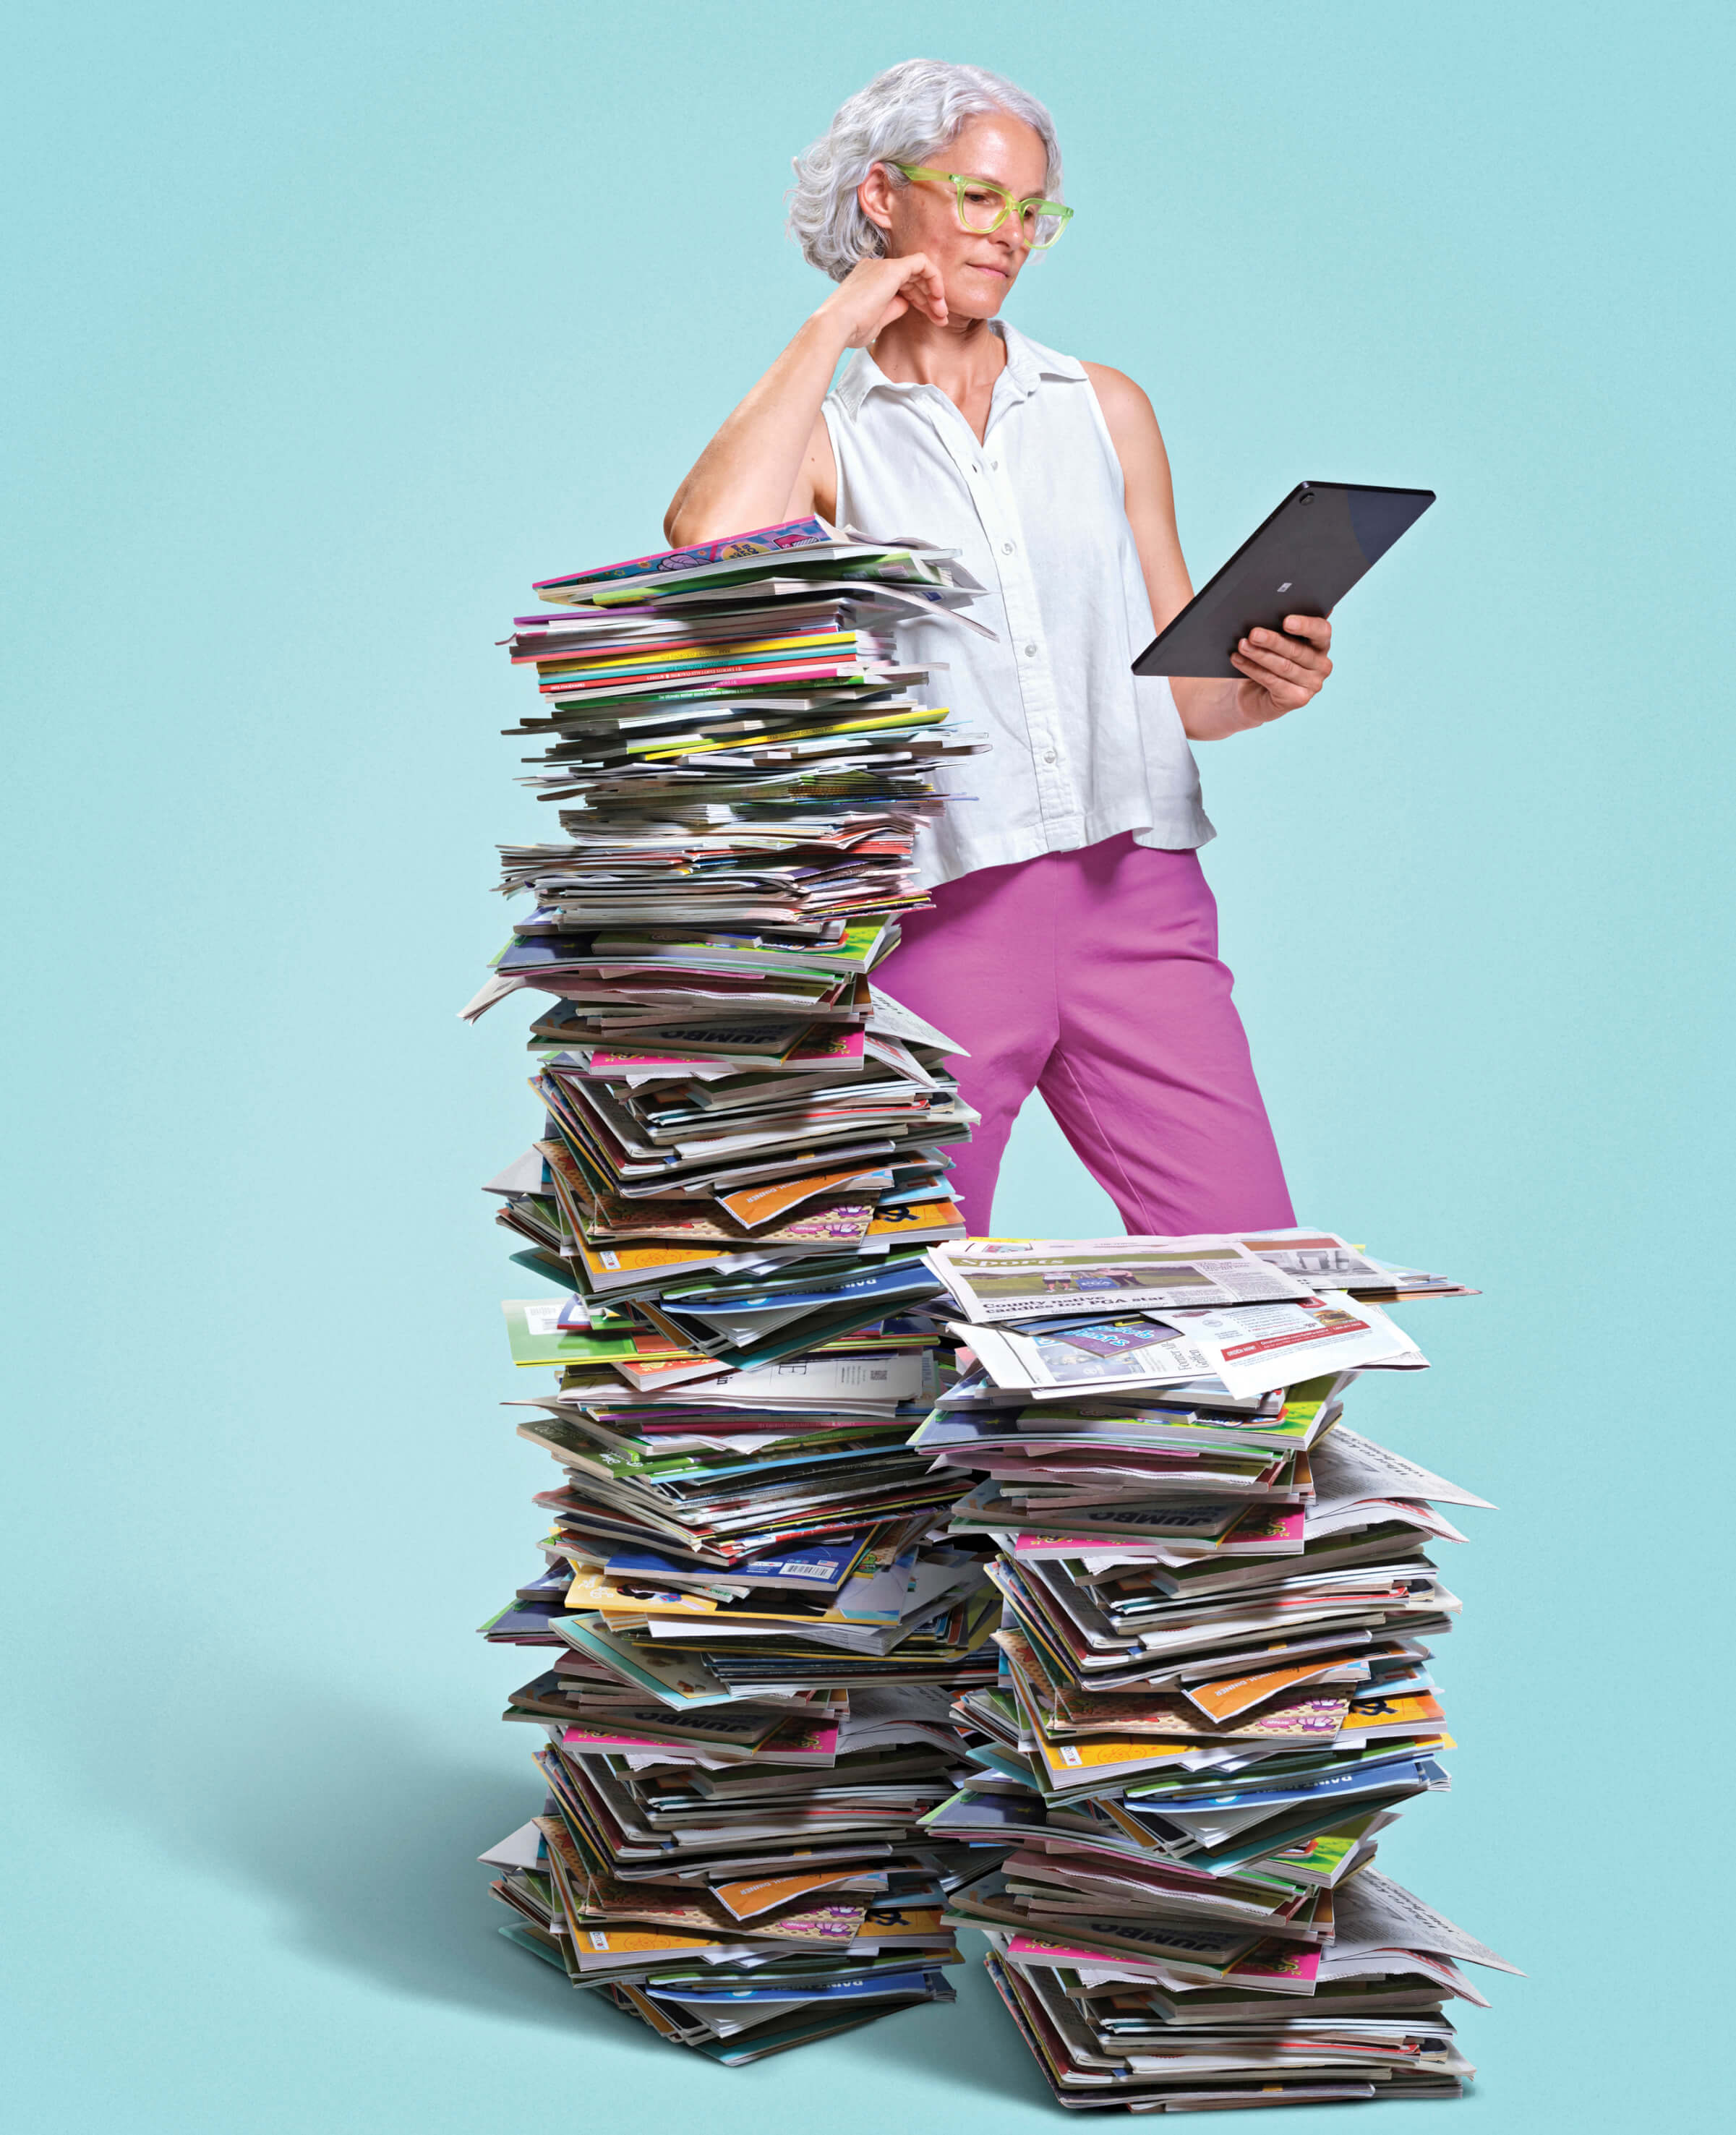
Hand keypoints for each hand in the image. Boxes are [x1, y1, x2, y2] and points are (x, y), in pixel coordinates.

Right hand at [817, 253, 947, 348]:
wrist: (835, 326)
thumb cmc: (850, 330)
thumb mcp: (877, 320)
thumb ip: (894, 308)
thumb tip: (908, 303)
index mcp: (870, 279)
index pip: (903, 284)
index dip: (921, 300)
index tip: (932, 317)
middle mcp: (876, 268)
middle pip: (913, 278)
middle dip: (931, 298)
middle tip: (942, 318)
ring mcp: (884, 266)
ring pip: (919, 271)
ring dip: (934, 292)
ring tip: (942, 314)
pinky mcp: (892, 269)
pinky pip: (922, 263)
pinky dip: (934, 278)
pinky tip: (938, 297)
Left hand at [1230, 614, 1332, 726]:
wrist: (1256, 693)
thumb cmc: (1268, 660)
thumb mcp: (1276, 641)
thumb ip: (1282, 626)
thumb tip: (1272, 607)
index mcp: (1321, 644)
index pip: (1321, 630)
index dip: (1305, 625)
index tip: (1286, 621)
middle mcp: (1322, 664)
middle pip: (1297, 650)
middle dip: (1272, 640)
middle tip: (1253, 633)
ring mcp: (1313, 684)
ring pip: (1283, 666)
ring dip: (1259, 654)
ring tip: (1242, 645)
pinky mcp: (1298, 699)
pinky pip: (1272, 681)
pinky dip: (1253, 669)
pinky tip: (1238, 659)